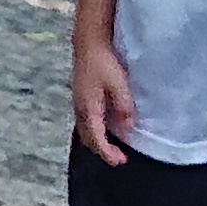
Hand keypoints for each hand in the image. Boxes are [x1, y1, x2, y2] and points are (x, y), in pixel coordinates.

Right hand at [71, 38, 134, 164]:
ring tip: (111, 146)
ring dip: (97, 141)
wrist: (88, 44)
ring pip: (84, 131)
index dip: (108, 153)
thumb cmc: (103, 61)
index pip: (96, 139)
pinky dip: (94, 130)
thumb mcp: (119, 83)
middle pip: (88, 138)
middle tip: (118, 157)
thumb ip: (123, 106)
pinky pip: (84, 122)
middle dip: (102, 151)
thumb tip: (128, 125)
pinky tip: (104, 127)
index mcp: (89, 108)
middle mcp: (80, 109)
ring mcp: (78, 103)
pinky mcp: (80, 98)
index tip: (120, 161)